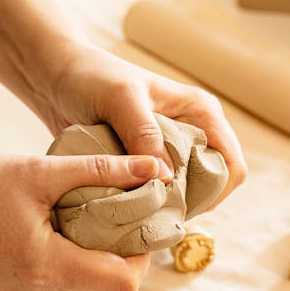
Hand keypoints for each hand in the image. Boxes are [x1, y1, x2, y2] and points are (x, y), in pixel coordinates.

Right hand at [0, 152, 168, 290]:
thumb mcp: (40, 170)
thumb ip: (104, 170)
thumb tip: (157, 168)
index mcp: (46, 268)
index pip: (124, 283)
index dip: (141, 256)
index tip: (136, 224)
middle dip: (125, 269)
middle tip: (118, 230)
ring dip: (98, 277)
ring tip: (86, 235)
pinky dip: (70, 282)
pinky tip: (57, 248)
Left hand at [53, 47, 246, 204]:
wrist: (58, 77)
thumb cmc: (91, 77)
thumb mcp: (120, 100)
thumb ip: (143, 134)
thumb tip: (167, 177)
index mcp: (201, 113)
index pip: (231, 166)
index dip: (214, 193)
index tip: (177, 205)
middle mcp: (193, 133)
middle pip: (212, 187)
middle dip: (189, 205)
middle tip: (153, 214)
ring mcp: (171, 150)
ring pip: (187, 195)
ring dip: (167, 208)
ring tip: (139, 213)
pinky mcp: (148, 163)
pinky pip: (161, 194)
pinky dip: (149, 205)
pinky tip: (127, 209)